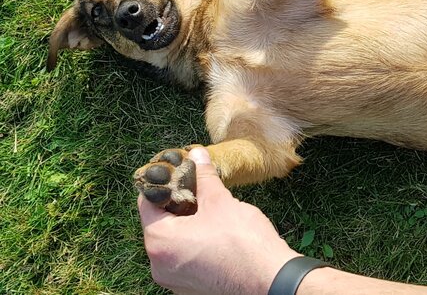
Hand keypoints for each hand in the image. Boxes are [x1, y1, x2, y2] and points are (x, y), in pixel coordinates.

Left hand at [138, 148, 297, 294]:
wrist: (269, 280)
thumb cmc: (242, 242)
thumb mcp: (220, 201)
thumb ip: (204, 177)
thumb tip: (197, 154)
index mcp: (159, 241)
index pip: (147, 203)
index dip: (163, 183)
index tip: (178, 172)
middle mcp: (158, 265)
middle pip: (159, 224)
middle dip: (178, 204)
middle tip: (198, 188)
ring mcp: (173, 280)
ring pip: (173, 242)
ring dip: (187, 224)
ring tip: (210, 210)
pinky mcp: (190, 289)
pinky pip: (184, 259)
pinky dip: (195, 244)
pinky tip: (217, 234)